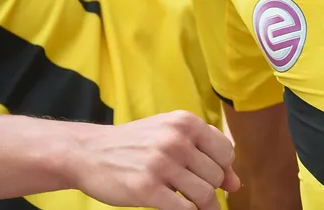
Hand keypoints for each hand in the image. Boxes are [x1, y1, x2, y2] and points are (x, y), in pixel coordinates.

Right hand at [70, 111, 240, 209]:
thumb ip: (204, 153)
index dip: (223, 169)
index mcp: (185, 122)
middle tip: (194, 191)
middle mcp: (176, 140)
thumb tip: (235, 183)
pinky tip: (177, 207)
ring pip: (205, 194)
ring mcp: (161, 164)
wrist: (88, 152)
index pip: (226, 151)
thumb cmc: (134, 145)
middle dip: (210, 188)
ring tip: (191, 204)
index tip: (212, 177)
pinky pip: (185, 209)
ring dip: (203, 205)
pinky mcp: (147, 189)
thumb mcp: (169, 135)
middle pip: (216, 175)